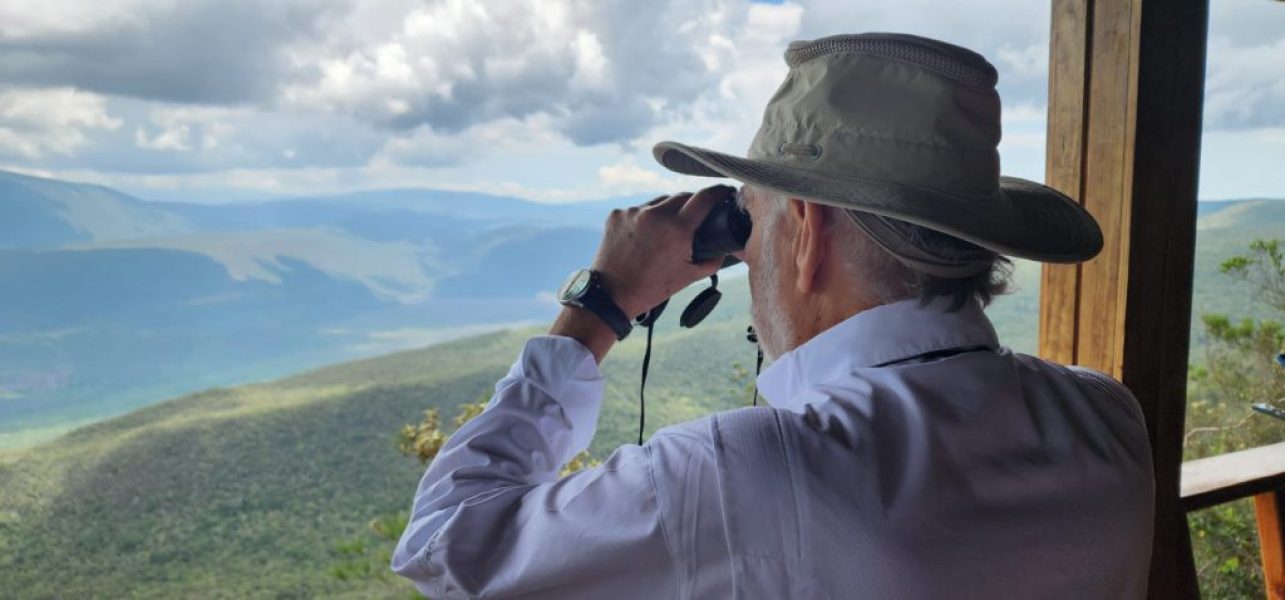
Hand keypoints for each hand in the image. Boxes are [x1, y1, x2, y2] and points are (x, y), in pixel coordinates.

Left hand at [592, 186, 730, 317]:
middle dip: (694, 203)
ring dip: (669, 210)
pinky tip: (646, 234)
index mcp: (677, 229)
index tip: (725, 192)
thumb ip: (712, 261)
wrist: (611, 295)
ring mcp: (634, 212)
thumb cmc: (651, 288)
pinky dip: (647, 218)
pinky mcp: (617, 214)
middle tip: (698, 215)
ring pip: (660, 201)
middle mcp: (655, 214)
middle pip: (683, 196)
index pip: (705, 198)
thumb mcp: (689, 277)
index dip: (719, 192)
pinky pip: (640, 209)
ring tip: (668, 229)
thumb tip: (724, 249)